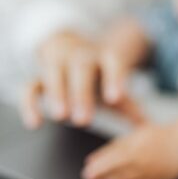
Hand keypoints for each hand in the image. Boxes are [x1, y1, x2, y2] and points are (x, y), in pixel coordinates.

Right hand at [21, 30, 142, 128]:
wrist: (72, 50)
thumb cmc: (97, 75)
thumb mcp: (114, 85)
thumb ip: (129, 105)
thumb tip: (148, 128)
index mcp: (104, 59)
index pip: (112, 62)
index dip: (113, 78)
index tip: (114, 98)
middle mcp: (81, 57)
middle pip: (81, 67)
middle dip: (81, 92)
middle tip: (83, 120)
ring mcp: (58, 63)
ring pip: (54, 72)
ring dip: (56, 93)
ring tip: (60, 116)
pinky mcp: (39, 75)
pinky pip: (30, 85)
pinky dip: (29, 102)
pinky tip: (35, 123)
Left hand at [82, 124, 177, 178]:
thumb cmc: (157, 137)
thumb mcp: (136, 134)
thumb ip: (116, 145)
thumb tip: (94, 159)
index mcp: (136, 146)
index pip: (110, 157)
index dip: (97, 165)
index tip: (87, 169)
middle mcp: (142, 160)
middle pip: (115, 171)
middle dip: (100, 177)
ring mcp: (149, 173)